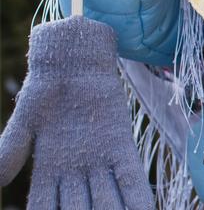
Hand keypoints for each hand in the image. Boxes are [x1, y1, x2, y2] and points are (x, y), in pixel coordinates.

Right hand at [0, 16, 154, 207]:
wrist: (73, 63)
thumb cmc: (45, 91)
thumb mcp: (24, 122)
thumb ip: (11, 149)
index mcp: (47, 173)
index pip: (46, 209)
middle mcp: (75, 172)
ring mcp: (99, 161)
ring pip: (105, 200)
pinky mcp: (121, 145)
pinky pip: (130, 177)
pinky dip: (137, 197)